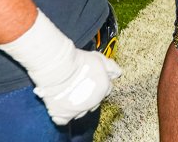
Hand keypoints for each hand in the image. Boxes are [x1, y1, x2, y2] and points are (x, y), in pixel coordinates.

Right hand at [0, 10, 121, 126]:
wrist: (59, 68)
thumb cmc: (79, 62)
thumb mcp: (100, 59)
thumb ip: (111, 67)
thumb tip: (118, 74)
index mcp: (103, 90)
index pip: (104, 89)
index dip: (97, 84)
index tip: (89, 79)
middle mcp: (93, 103)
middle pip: (93, 101)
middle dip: (88, 95)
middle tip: (79, 85)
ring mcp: (77, 111)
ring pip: (79, 111)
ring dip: (76, 105)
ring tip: (68, 93)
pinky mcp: (62, 115)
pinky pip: (63, 119)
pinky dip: (62, 114)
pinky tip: (60, 104)